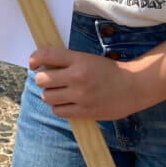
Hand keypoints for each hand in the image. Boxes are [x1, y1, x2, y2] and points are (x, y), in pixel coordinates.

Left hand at [29, 46, 146, 120]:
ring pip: (47, 96)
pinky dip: (58, 107)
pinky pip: (58, 111)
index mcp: (78, 60)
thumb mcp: (87, 58)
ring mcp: (80, 96)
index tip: (33, 62)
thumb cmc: (108, 71)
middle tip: (49, 79)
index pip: (47, 54)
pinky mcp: (84, 112)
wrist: (132, 86)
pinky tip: (66, 103)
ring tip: (58, 92)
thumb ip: (67, 61)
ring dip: (49, 94)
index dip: (34, 58)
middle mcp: (77, 77)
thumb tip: (42, 64)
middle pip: (41, 79)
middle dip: (42, 78)